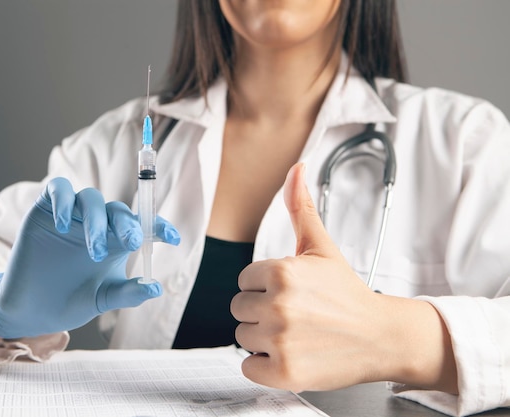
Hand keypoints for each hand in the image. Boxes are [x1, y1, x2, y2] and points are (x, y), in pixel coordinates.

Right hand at [0, 177, 179, 338]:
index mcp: (117, 240)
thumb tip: (156, 288)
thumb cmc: (71, 300)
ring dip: (97, 221)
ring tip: (95, 250)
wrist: (31, 308)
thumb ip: (127, 293)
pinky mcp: (46, 208)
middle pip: (118, 210)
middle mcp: (99, 223)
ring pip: (91, 199)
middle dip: (128, 224)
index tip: (174, 238)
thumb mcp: (102, 298)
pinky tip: (63, 225)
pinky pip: (59, 189)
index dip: (159, 227)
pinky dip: (64, 201)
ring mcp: (74, 214)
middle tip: (133, 242)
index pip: (143, 225)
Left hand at [231, 163, 430, 391]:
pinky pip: (248, 367)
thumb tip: (295, 169)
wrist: (381, 336)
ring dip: (264, 338)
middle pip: (240, 309)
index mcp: (282, 272)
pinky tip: (291, 354)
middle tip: (295, 315)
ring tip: (296, 334)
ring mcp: (280, 341)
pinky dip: (265, 365)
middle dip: (262, 311)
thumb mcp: (322, 247)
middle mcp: (278, 306)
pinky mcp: (283, 372)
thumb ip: (301, 207)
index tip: (290, 293)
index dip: (264, 287)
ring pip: (242, 337)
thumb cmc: (347, 293)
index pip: (244, 281)